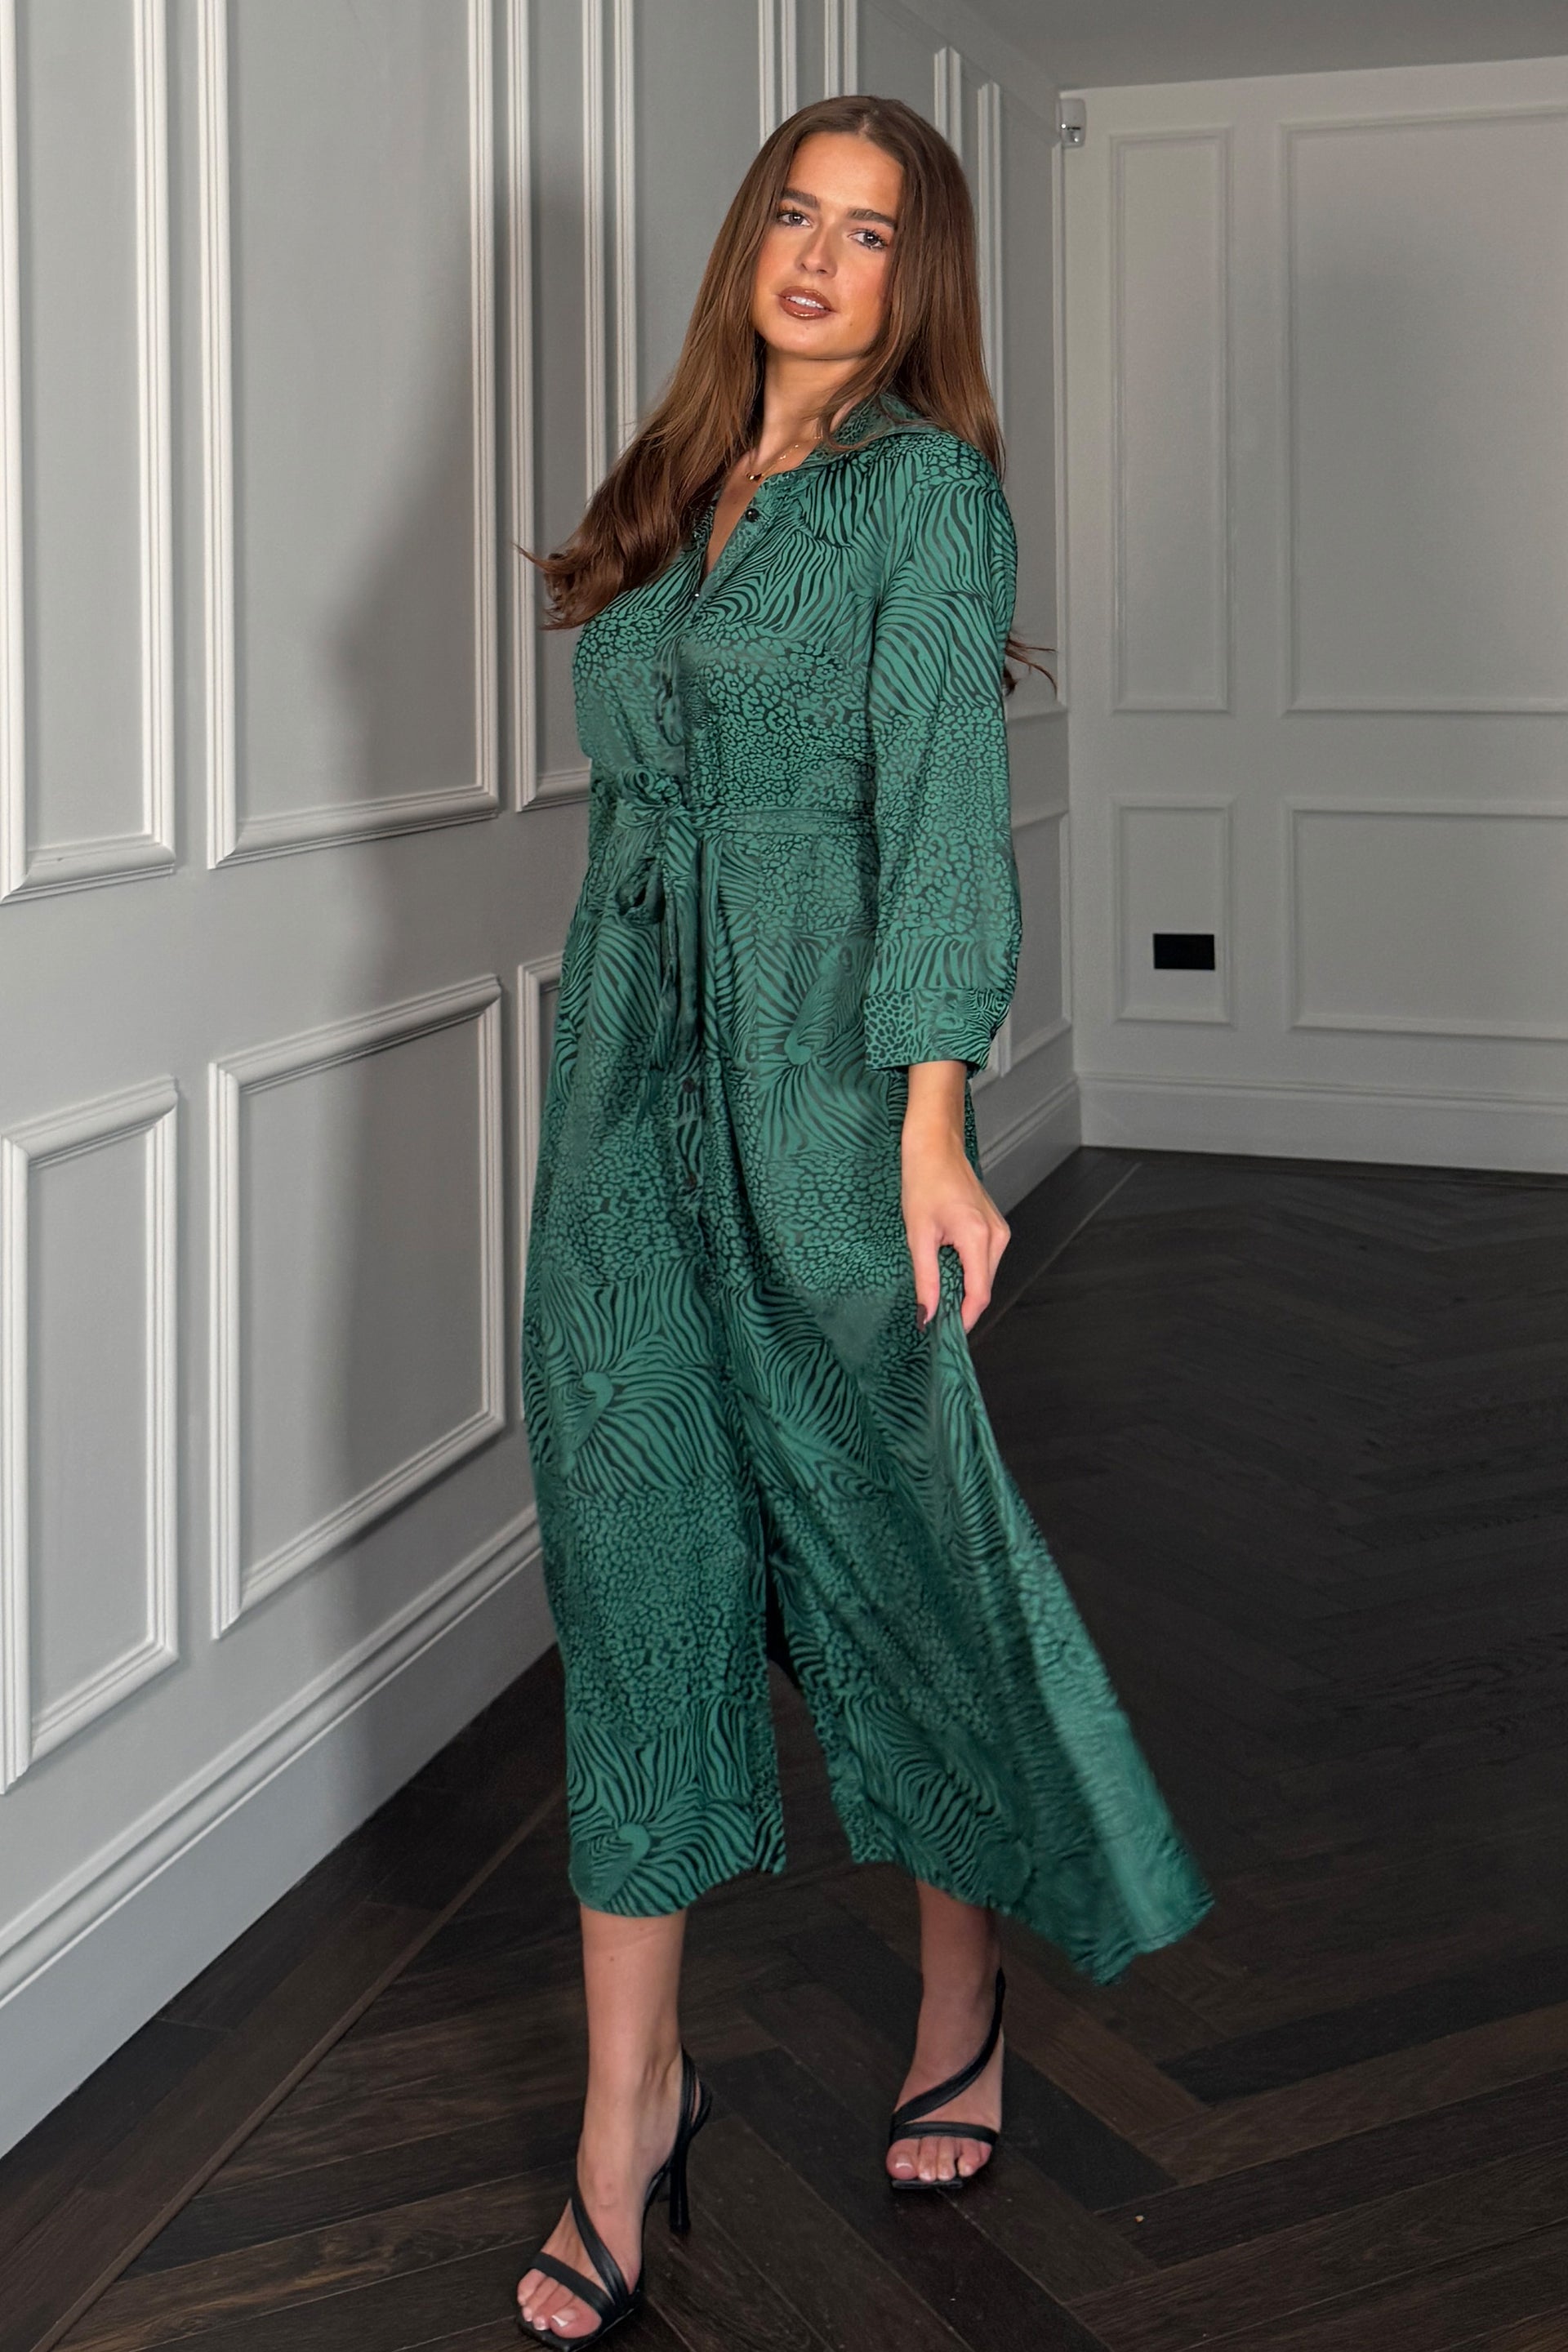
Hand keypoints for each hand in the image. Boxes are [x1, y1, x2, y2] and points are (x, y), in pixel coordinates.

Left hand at [901, 1062, 1010, 1334]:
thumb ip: (926, 1278)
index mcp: (979, 1237)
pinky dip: (966, 1272)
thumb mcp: (918, 1234)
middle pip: (983, 1287)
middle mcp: (997, 1236)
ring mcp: (999, 1230)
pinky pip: (983, 1260)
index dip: (963, 1320)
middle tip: (932, 1318)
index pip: (979, 1295)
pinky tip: (945, 1269)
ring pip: (984, 1275)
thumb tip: (926, 1314)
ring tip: (935, 1293)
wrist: (935, 1145)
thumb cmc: (924, 1180)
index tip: (944, 1336)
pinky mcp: (994, 1227)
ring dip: (962, 1289)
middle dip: (960, 1306)